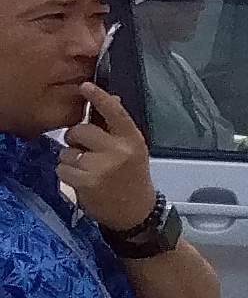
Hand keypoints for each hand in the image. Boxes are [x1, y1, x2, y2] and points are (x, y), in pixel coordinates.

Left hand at [55, 87, 158, 236]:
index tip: (85, 86)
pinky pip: (62, 168)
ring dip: (70, 159)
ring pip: (67, 151)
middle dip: (75, 139)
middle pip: (79, 130)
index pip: (114, 112)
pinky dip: (66, 174)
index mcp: (131, 139)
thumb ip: (118, 128)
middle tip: (84, 150)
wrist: (135, 211)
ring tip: (86, 169)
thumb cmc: (133, 178)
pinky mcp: (87, 182)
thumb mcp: (133, 150)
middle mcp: (118, 150)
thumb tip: (110, 100)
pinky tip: (81, 180)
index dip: (98, 97)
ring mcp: (102, 167)